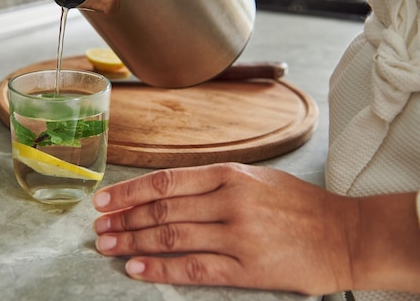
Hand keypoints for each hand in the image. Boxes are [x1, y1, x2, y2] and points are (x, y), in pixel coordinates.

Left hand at [92, 163, 358, 294]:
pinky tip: (137, 268)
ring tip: (107, 246)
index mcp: (230, 175)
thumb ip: (214, 181)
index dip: (129, 191)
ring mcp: (237, 235)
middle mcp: (229, 201)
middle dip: (123, 218)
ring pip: (171, 236)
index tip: (103, 200)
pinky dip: (161, 269)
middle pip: (162, 209)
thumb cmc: (299, 205)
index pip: (165, 181)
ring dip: (133, 241)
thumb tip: (168, 190)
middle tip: (98, 227)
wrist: (346, 234)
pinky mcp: (247, 268)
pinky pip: (193, 268)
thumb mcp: (256, 178)